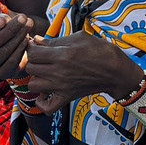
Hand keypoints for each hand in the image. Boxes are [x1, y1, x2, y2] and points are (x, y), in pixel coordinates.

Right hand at [0, 13, 35, 79]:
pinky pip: (12, 60)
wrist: (6, 53)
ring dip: (18, 36)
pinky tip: (26, 39)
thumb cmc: (0, 33)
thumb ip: (2, 20)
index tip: (4, 19)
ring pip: (4, 50)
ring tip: (28, 25)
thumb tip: (12, 21)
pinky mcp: (0, 74)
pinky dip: (20, 48)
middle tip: (24, 18)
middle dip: (10, 29)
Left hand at [24, 33, 143, 113]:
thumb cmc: (100, 50)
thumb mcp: (79, 37)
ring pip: (33, 85)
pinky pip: (46, 107)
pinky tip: (46, 92)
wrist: (115, 71)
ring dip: (36, 78)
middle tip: (41, 58)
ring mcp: (61, 87)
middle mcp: (59, 72)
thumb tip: (37, 40)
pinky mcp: (66, 97)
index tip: (37, 47)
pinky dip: (42, 102)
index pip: (32, 53)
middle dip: (33, 61)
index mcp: (62, 54)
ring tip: (44, 73)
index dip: (31, 48)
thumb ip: (55, 40)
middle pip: (30, 67)